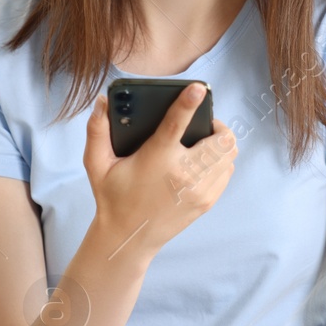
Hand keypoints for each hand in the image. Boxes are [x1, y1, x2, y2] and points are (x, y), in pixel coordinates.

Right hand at [82, 83, 237, 254]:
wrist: (128, 237)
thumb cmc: (112, 197)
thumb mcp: (96, 164)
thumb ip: (97, 131)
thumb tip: (101, 102)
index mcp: (156, 158)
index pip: (176, 125)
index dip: (189, 103)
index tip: (199, 88)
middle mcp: (182, 174)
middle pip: (220, 139)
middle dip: (216, 125)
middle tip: (204, 124)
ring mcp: (198, 190)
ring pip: (229, 154)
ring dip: (222, 143)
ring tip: (206, 141)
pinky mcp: (206, 201)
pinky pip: (228, 172)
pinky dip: (222, 162)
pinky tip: (206, 162)